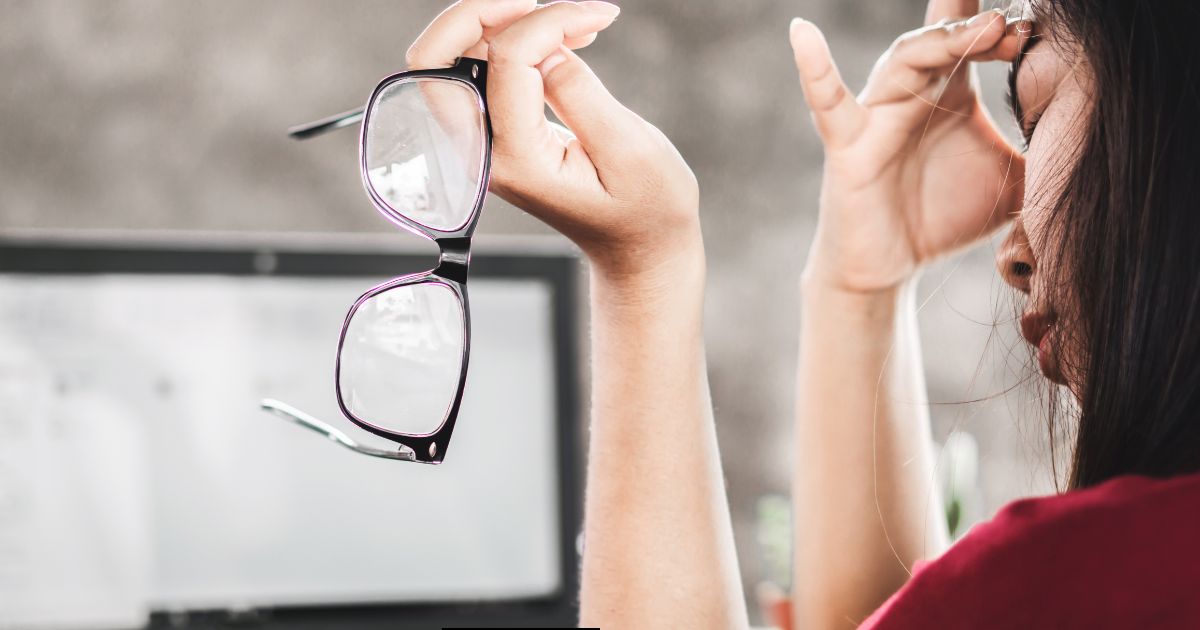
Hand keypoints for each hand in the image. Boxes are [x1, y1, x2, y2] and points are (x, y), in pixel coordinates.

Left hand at [407, 0, 701, 282]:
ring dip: (500, 22)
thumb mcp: (629, 149)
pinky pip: (478, 71)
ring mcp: (482, 144)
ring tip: (574, 22)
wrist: (638, 248)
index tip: (601, 14)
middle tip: (542, 2)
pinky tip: (564, 39)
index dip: (550, 21)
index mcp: (516, 160)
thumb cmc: (645, 208)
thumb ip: (579, 93)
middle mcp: (485, 152)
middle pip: (434, 59)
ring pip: (450, 58)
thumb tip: (544, 47)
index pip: (506, 61)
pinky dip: (511, 40)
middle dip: (481, 12)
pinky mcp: (494, 134)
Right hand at [790, 0, 1029, 293]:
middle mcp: (913, 89)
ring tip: (986, 29)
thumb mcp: (1014, 183)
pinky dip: (812, 66)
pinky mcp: (847, 143)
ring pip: (905, 60)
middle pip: (945, 35)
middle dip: (983, 26)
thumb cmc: (945, 217)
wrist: (891, 266)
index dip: (1008, 24)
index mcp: (951, 88)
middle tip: (1020, 24)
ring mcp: (876, 111)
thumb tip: (1100, 143)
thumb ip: (1046, 156)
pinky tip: (802, 31)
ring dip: (943, 42)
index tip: (1043, 28)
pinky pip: (828, 100)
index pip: (977, 33)